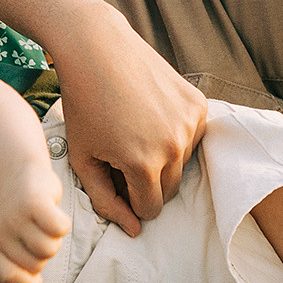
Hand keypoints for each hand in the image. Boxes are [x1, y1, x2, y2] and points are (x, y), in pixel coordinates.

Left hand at [0, 166, 70, 282]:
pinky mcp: (34, 202)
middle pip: (35, 265)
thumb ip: (13, 272)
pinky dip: (62, 224)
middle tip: (37, 234)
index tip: (35, 278)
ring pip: (48, 249)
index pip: (7, 277)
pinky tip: (53, 214)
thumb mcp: (11, 244)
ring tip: (43, 224)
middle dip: (43, 255)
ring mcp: (15, 216)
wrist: (22, 174)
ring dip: (54, 240)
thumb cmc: (20, 216)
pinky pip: (59, 229)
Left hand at [53, 10, 206, 236]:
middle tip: (120, 160)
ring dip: (161, 161)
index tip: (116, 185)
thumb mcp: (82, 159)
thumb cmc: (82, 107)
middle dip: (146, 184)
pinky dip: (174, 136)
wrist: (98, 51)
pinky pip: (193, 137)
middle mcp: (174, 145)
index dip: (131, 203)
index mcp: (143, 163)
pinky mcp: (200, 104)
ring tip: (132, 136)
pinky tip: (149, 118)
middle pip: (168, 191)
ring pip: (183, 165)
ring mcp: (191, 122)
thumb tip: (133, 231)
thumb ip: (105, 199)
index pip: (149, 209)